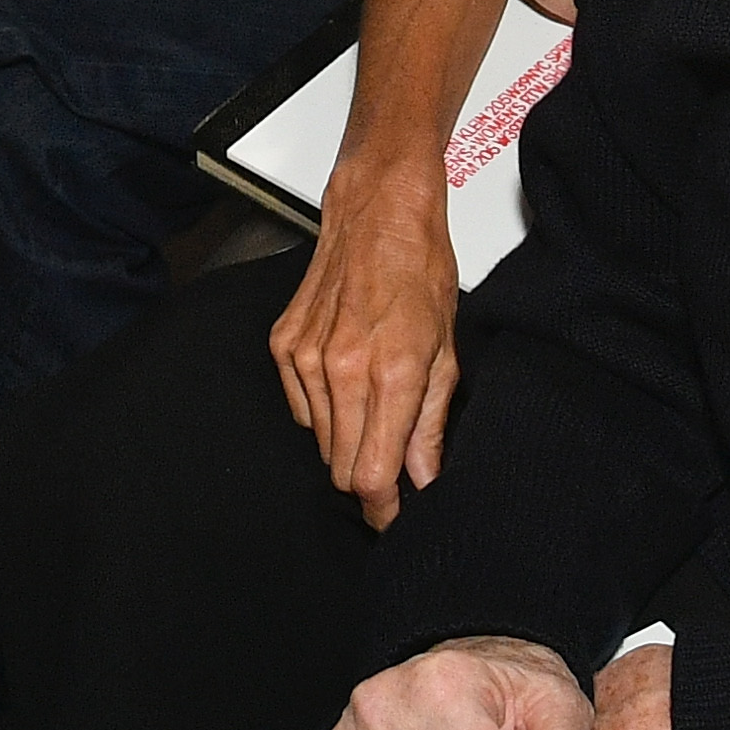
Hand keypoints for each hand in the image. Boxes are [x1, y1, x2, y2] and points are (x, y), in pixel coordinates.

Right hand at [270, 155, 462, 527]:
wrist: (377, 213)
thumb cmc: (420, 270)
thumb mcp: (445, 351)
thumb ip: (430, 424)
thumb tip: (423, 479)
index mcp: (391, 374)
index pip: (372, 477)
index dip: (383, 509)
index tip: (394, 516)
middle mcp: (342, 370)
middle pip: (342, 469)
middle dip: (368, 480)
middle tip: (393, 467)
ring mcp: (306, 358)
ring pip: (320, 442)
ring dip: (348, 441)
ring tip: (374, 404)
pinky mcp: (284, 345)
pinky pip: (301, 409)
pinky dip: (324, 410)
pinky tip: (347, 379)